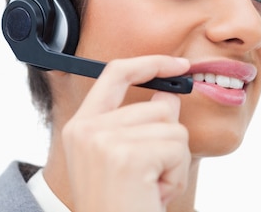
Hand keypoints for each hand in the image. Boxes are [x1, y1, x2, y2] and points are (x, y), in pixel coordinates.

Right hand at [61, 56, 190, 211]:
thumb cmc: (125, 205)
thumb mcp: (129, 159)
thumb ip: (144, 121)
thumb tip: (169, 94)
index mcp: (81, 126)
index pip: (115, 73)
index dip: (150, 63)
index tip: (179, 64)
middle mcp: (86, 129)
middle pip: (158, 106)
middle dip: (169, 143)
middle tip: (148, 179)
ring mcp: (103, 140)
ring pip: (173, 126)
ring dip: (173, 162)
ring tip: (149, 188)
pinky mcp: (126, 155)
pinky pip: (177, 147)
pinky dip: (176, 175)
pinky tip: (153, 195)